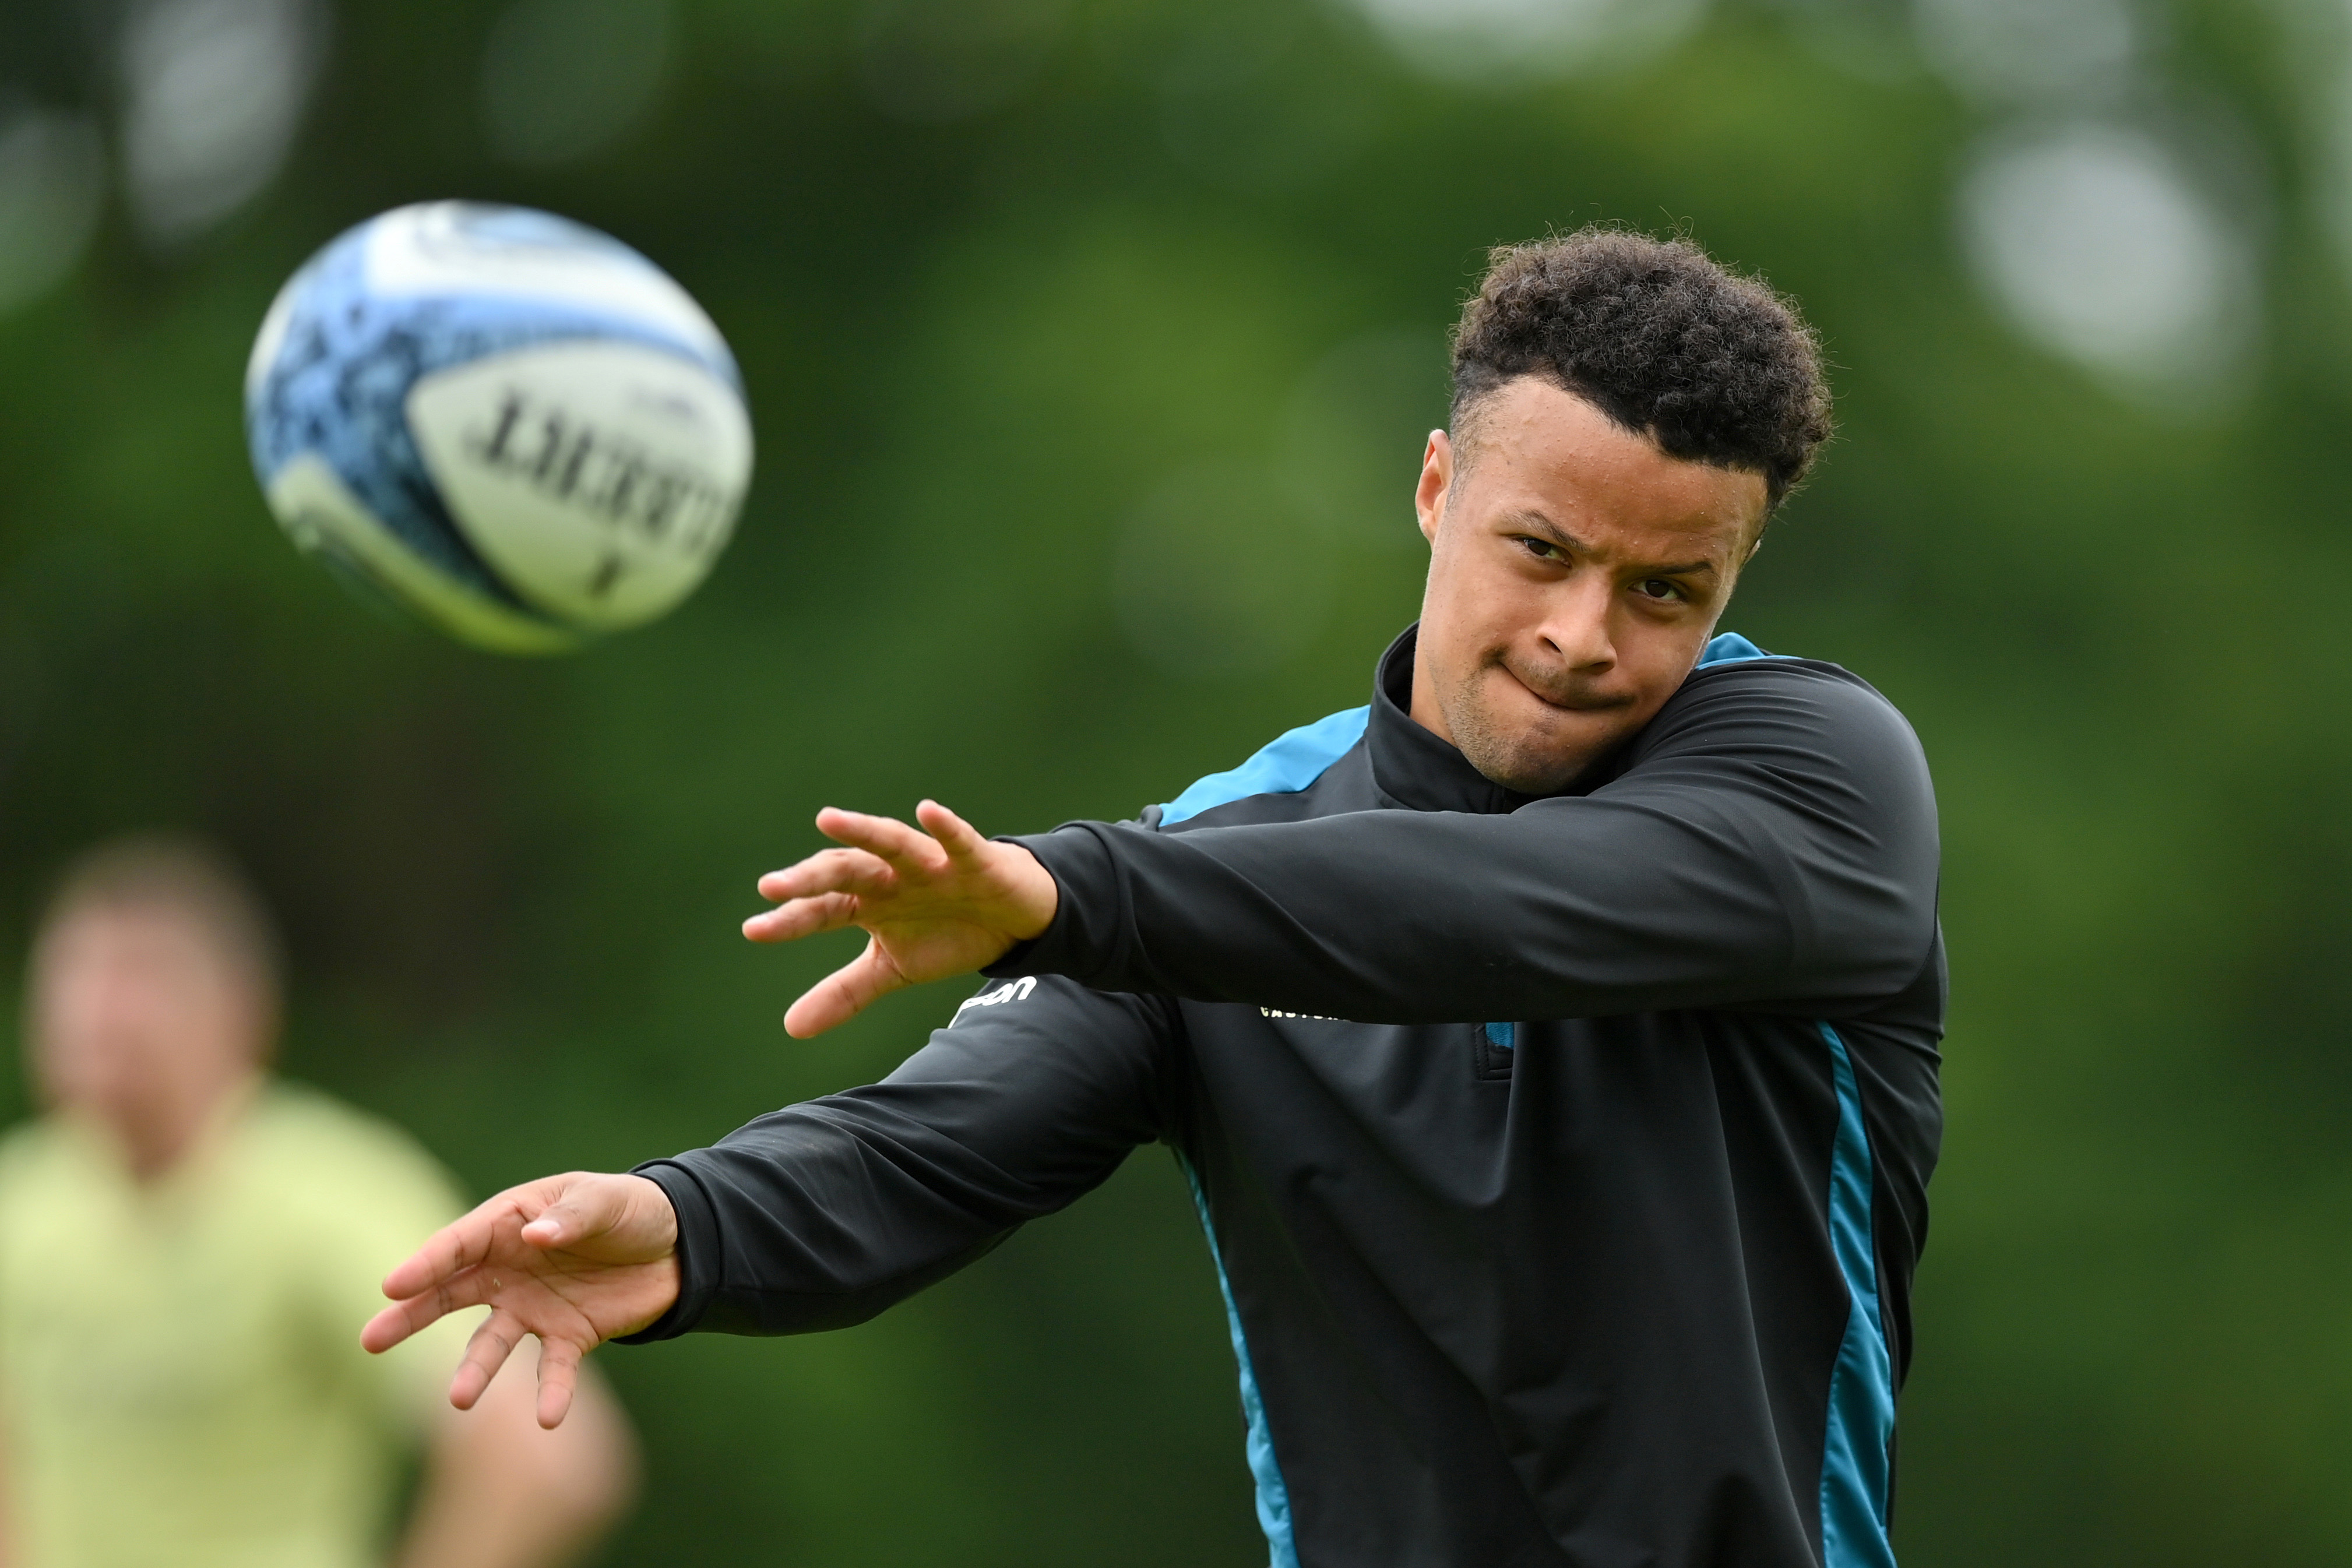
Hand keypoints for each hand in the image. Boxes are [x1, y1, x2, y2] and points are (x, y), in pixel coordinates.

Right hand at [362, 1172, 681, 1429]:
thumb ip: (573, 1216)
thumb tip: (536, 1237)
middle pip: (449, 1294)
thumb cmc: (628, 1209)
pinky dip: (551, 1393)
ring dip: (475, 1370)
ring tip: (459, 1400)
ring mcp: (533, 1307)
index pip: (458, 1244)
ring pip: (491, 1341)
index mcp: (510, 1224)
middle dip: (410, 1317)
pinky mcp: (568, 1337)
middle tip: (370, 1341)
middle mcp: (509, 1269)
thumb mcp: (606, 1200)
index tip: (391, 1287)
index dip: (425, 1264)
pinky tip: (549, 1418)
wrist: (676, 1244)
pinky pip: (554, 1369)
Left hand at [743, 800, 1057, 1036]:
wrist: (1012, 919)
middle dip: (811, 878)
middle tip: (773, 886)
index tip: (754, 929)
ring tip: (827, 820)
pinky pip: (958, 841)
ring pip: (890, 843)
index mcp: (867, 902)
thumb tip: (790, 1029)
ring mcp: (930, 864)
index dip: (790, 920)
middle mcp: (891, 877)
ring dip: (862, 832)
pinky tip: (927, 811)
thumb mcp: (892, 968)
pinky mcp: (973, 859)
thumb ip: (844, 993)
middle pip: (845, 872)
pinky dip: (945, 827)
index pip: (822, 910)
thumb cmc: (946, 932)